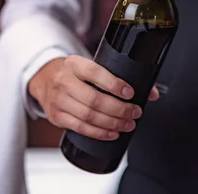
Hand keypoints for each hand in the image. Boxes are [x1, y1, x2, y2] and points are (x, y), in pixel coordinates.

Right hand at [28, 56, 159, 140]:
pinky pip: (80, 128)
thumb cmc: (76, 73)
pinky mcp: (57, 116)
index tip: (130, 93)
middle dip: (119, 109)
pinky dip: (99, 133)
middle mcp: (64, 81)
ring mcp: (58, 100)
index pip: (95, 73)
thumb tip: (152, 93)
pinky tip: (113, 133)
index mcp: (75, 64)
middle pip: (94, 99)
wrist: (45, 78)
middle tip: (135, 113)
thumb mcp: (92, 66)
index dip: (114, 84)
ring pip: (88, 116)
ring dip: (112, 123)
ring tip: (128, 124)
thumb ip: (120, 76)